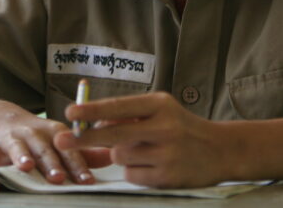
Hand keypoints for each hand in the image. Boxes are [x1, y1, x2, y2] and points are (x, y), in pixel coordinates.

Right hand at [0, 99, 110, 183]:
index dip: (78, 165)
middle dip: (51, 163)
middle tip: (59, 178)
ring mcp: (11, 136)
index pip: (68, 151)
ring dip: (21, 156)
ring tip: (26, 167)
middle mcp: (33, 133)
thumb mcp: (59, 140)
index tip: (87, 180)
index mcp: (53, 133)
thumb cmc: (36, 135)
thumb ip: (83, 153)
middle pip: (44, 150)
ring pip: (17, 146)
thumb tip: (112, 156)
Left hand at [54, 92, 232, 187]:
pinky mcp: (168, 176)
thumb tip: (91, 124)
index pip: (120, 106)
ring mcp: (167, 153)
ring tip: (142, 150)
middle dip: (84, 138)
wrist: (220, 150)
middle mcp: (164, 127)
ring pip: (121, 155)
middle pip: (114, 133)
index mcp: (160, 105)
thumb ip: (129, 115)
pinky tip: (151, 164)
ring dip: (121, 154)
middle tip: (62, 140)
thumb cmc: (181, 127)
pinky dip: (134, 171)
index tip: (70, 113)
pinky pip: (132, 175)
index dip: (92, 110)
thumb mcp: (160, 110)